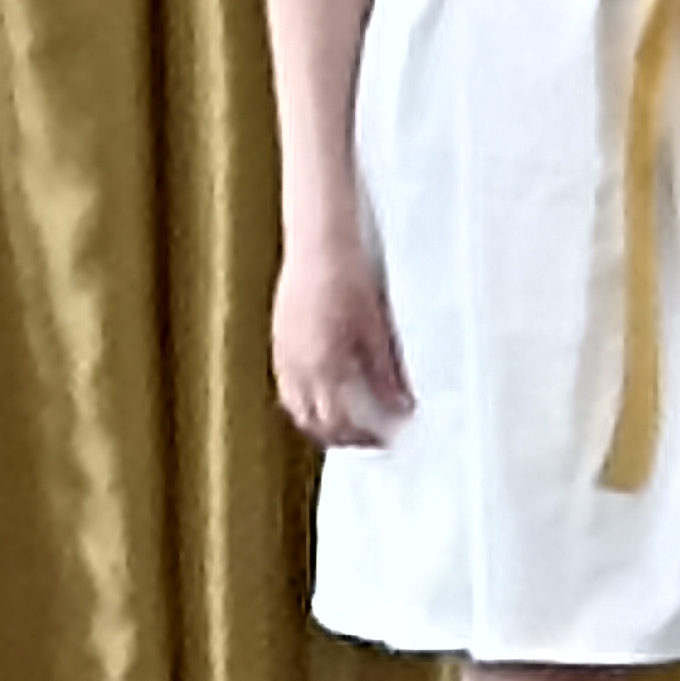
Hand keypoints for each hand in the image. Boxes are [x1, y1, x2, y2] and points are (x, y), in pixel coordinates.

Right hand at [273, 231, 414, 448]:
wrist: (318, 242)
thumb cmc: (348, 276)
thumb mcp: (374, 327)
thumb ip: (385, 372)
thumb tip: (401, 405)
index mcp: (323, 366)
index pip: (339, 424)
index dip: (364, 438)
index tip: (388, 437)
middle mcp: (296, 367)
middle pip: (314, 423)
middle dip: (342, 437)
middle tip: (371, 435)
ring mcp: (283, 355)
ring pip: (296, 408)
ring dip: (321, 421)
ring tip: (350, 418)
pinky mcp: (279, 340)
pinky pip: (288, 386)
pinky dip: (307, 399)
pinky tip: (328, 389)